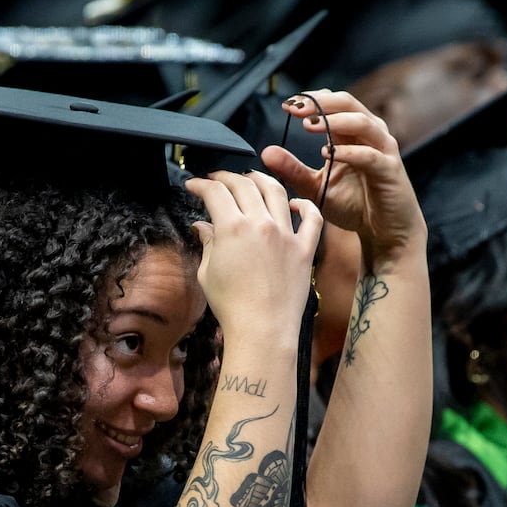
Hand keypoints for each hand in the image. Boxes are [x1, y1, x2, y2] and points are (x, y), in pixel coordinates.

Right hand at [183, 170, 322, 342]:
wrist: (262, 329)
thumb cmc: (231, 306)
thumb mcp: (208, 273)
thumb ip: (207, 243)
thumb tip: (202, 227)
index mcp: (232, 229)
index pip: (215, 193)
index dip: (201, 185)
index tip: (194, 186)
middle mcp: (261, 224)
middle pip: (244, 185)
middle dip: (227, 177)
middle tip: (218, 179)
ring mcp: (286, 234)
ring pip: (276, 192)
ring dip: (261, 179)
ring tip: (252, 177)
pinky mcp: (304, 249)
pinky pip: (312, 219)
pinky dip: (305, 206)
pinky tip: (296, 203)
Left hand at [261, 90, 425, 272]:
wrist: (383, 231)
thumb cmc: (354, 206)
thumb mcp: (315, 187)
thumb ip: (292, 170)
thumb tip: (266, 152)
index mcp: (351, 133)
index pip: (332, 104)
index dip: (310, 100)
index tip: (286, 105)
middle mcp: (369, 134)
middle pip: (347, 103)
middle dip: (320, 103)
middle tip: (295, 109)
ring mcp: (382, 149)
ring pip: (361, 122)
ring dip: (334, 121)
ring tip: (308, 126)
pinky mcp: (390, 169)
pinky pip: (370, 154)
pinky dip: (349, 152)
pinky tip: (328, 153)